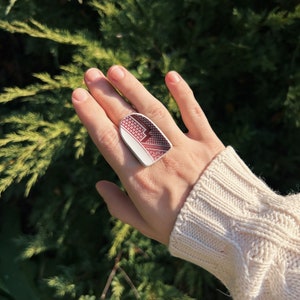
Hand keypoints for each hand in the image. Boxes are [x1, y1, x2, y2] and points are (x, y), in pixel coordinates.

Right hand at [72, 66, 224, 244]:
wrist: (227, 229)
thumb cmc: (181, 228)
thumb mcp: (144, 225)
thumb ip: (118, 205)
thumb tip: (99, 185)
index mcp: (139, 179)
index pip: (108, 140)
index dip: (91, 116)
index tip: (77, 96)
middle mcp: (158, 158)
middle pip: (126, 121)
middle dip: (106, 95)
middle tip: (90, 74)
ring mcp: (184, 148)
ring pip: (154, 112)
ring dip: (134, 89)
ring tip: (116, 71)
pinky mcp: (208, 143)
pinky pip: (195, 114)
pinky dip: (184, 94)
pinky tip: (170, 75)